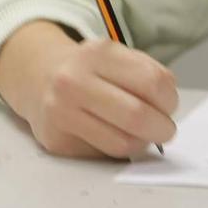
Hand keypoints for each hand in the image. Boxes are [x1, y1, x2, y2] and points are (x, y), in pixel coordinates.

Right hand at [0, 21, 177, 158]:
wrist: (37, 77)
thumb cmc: (88, 70)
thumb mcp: (115, 56)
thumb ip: (145, 75)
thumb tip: (167, 111)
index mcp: (97, 53)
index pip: (152, 81)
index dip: (170, 100)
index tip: (169, 106)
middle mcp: (74, 80)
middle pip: (137, 115)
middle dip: (162, 129)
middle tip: (165, 130)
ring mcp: (62, 112)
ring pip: (123, 142)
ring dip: (143, 143)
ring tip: (142, 134)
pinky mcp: (57, 140)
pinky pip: (104, 153)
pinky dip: (120, 148)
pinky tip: (115, 135)